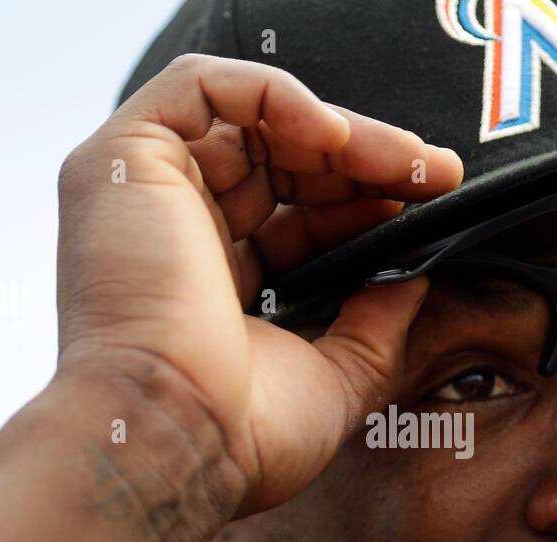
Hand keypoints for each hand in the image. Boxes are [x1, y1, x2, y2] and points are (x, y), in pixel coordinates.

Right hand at [54, 53, 462, 513]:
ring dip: (340, 132)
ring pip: (251, 122)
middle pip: (279, 162)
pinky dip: (275, 96)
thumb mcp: (338, 377)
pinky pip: (201, 88)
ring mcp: (143, 194)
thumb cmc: (240, 434)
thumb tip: (415, 278)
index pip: (293, 217)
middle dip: (364, 163)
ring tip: (406, 163)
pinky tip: (337, 140)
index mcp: (213, 284)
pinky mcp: (121, 161)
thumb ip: (377, 323)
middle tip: (435, 176)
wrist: (177, 440)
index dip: (359, 205)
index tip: (424, 208)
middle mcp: (174, 233)